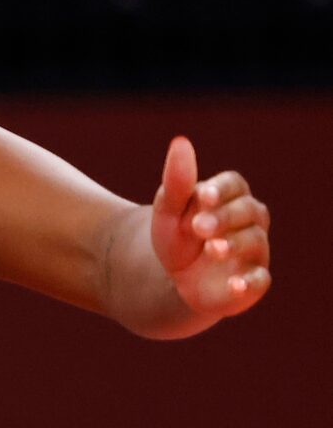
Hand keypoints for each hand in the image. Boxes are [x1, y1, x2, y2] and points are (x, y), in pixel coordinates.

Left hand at [149, 136, 272, 320]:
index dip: (221, 190)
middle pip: (246, 211)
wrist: (172, 279)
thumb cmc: (176, 236)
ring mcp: (254, 250)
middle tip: (197, 227)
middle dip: (223, 218)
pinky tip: (233, 284)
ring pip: (254, 242)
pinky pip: (259, 280)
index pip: (234, 185)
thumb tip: (180, 142)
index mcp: (229, 198)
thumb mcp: (168, 210)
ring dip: (233, 245)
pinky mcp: (252, 281)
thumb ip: (176, 181)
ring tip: (211, 249)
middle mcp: (249, 221)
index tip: (201, 195)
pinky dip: (249, 282)